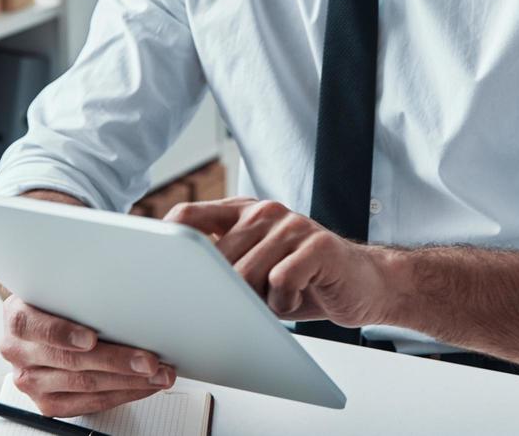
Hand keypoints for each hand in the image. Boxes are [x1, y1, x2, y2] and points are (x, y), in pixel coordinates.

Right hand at [0, 295, 175, 416]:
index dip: (64, 334)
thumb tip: (125, 283)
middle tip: (149, 360)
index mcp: (19, 318)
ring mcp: (32, 381)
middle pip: (70, 361)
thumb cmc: (54, 303)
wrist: (36, 325)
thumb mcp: (56, 286)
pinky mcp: (48, 403)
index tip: (91, 338)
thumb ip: (77, 288)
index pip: (35, 326)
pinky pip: (89, 403)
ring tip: (157, 375)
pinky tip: (142, 385)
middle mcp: (20, 353)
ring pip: (84, 385)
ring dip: (128, 381)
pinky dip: (122, 394)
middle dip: (116, 361)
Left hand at [164, 197, 394, 327]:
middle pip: (214, 257)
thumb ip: (222, 265)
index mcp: (244, 211)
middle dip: (221, 292)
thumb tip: (171, 284)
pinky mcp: (317, 245)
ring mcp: (292, 225)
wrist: (365, 284)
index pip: (188, 217)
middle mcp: (265, 211)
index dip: (166, 243)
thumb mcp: (255, 270)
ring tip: (279, 298)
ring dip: (258, 301)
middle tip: (242, 306)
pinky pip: (280, 282)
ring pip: (246, 273)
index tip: (152, 270)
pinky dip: (285, 303)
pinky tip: (300, 296)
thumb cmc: (305, 280)